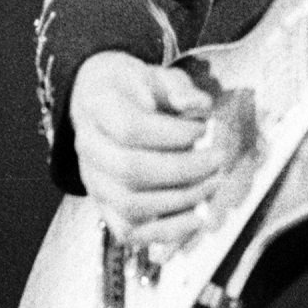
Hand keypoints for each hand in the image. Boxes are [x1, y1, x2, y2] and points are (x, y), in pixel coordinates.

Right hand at [69, 50, 218, 251]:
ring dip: (179, 199)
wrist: (101, 102)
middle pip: (130, 169)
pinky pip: (128, 231)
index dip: (172, 134)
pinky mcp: (103, 206)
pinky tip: (196, 218)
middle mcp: (89, 148)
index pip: (130, 128)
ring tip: (213, 183)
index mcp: (99, 106)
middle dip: (183, 169)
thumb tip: (201, 107)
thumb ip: (180, 88)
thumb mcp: (158, 75)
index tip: (203, 129)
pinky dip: (164, 231)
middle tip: (218, 159)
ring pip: (129, 204)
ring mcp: (93, 181)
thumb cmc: (137, 89)